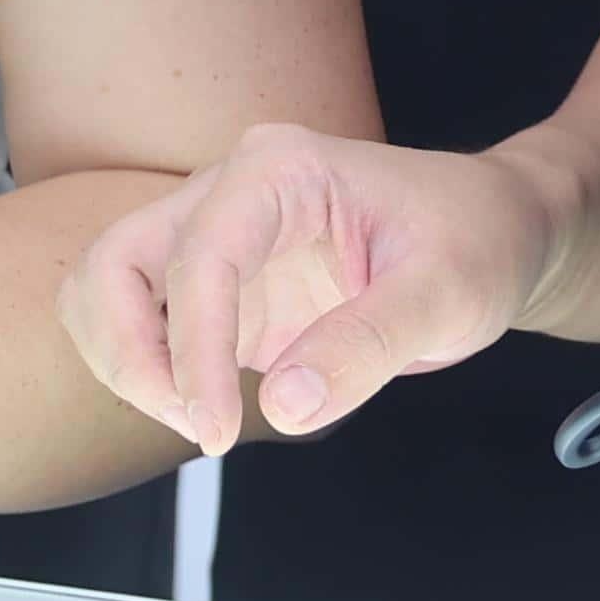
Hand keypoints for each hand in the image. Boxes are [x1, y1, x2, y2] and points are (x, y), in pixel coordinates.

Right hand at [61, 123, 562, 452]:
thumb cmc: (477, 243)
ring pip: (106, 289)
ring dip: (126, 363)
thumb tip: (285, 405)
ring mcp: (216, 237)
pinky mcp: (219, 285)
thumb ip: (366, 346)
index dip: (192, 349)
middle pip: (114, 261)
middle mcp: (229, 193)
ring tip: (204, 421)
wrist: (493, 230)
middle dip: (131, 354)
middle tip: (203, 427)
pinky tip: (210, 408)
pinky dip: (148, 372)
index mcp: (279, 170)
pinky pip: (141, 323)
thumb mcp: (446, 297)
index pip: (199, 255)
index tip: (217, 430)